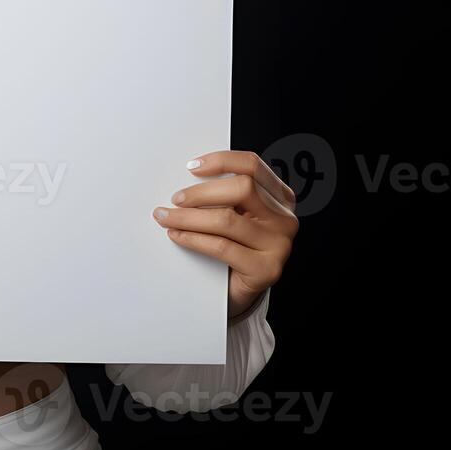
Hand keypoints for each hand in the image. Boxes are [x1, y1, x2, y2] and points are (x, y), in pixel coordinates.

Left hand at [152, 150, 296, 318]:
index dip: (221, 160)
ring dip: (189, 217)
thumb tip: (187, 178)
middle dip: (201, 192)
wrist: (239, 289)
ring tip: (166, 217)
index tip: (191, 167)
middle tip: (175, 199)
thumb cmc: (234, 244)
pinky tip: (177, 235)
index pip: (252, 165)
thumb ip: (224, 194)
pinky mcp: (266, 269)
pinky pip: (222, 247)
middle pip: (242, 188)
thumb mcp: (235, 213)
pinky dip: (193, 239)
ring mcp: (279, 244)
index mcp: (279, 197)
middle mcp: (284, 218)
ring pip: (227, 219)